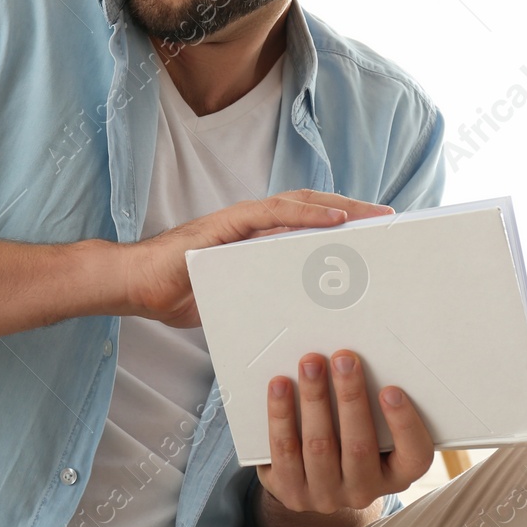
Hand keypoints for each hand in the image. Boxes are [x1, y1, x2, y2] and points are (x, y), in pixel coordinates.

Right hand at [120, 190, 392, 327]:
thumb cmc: (178, 295)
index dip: (343, 224)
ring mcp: (240, 221)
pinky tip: (334, 221)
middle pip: (312, 209)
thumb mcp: (236, 301)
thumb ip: (265, 298)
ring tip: (373, 216)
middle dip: (353, 211)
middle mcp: (252, 225)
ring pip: (299, 205)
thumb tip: (304, 321)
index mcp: (257, 241)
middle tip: (391, 219)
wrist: (135, 285)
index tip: (379, 234)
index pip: (307, 225)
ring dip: (339, 208)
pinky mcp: (226, 225)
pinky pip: (273, 214)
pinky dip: (307, 214)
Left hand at [258, 350, 434, 514]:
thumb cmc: (350, 442)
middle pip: (359, 446)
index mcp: (396, 474)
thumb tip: (358, 361)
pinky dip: (282, 414)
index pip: (414, 456)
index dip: (404, 424)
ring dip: (314, 398)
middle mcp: (364, 490)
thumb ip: (374, 407)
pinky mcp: (292, 491)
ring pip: (319, 445)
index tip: (391, 390)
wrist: (310, 482)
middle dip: (350, 397)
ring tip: (311, 364)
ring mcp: (327, 495)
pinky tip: (280, 385)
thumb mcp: (374, 432)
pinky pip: (285, 450)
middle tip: (344, 359)